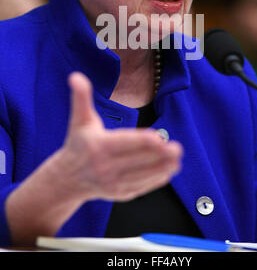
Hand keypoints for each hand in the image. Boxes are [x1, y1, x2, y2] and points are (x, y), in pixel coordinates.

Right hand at [59, 72, 182, 202]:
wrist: (66, 179)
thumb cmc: (77, 143)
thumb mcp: (79, 119)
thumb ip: (81, 97)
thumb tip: (76, 76)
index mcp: (98, 146)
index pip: (123, 143)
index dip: (141, 141)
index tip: (158, 138)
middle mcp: (105, 166)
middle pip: (136, 160)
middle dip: (158, 155)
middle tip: (177, 148)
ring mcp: (112, 183)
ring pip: (141, 176)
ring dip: (161, 168)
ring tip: (177, 160)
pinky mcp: (119, 193)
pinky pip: (140, 187)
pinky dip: (155, 180)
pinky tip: (168, 171)